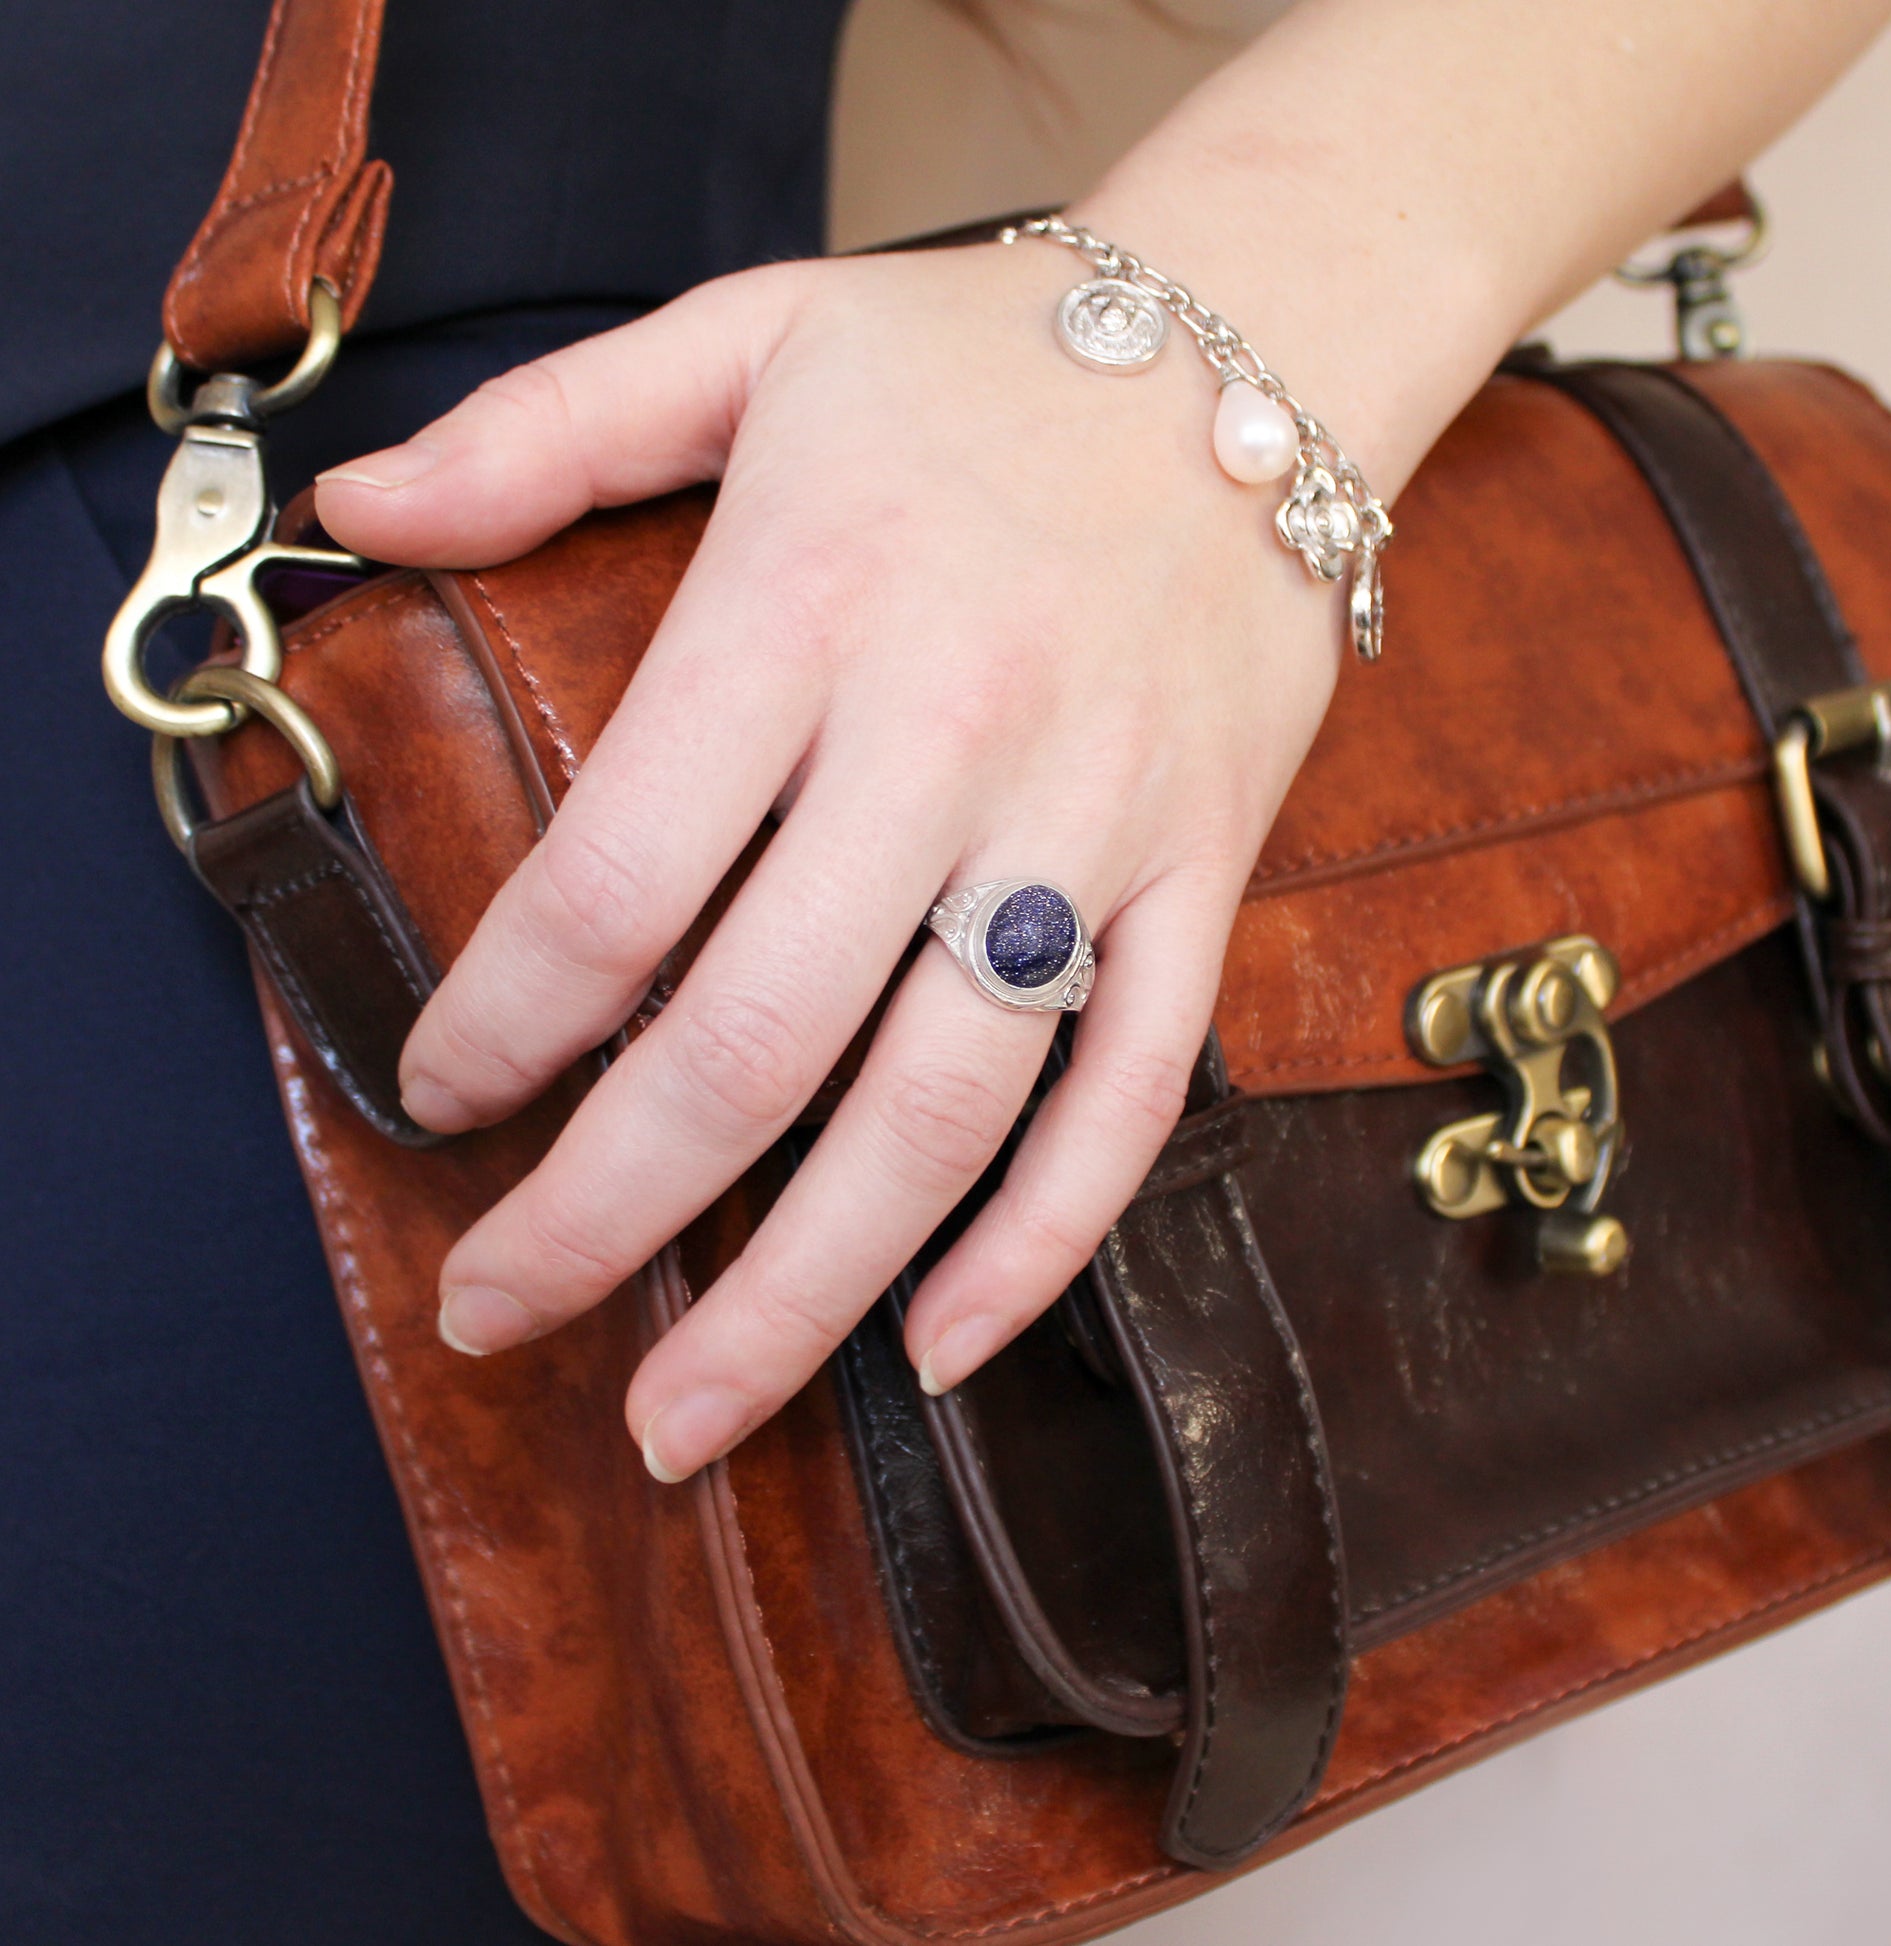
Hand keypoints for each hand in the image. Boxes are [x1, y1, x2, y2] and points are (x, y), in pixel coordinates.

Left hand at [314, 237, 1342, 1481]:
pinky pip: (1132, 1097)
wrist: (1263, 348)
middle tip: (505, 1313)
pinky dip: (1041, 1241)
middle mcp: (952, 740)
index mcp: (810, 608)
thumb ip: (543, 430)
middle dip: (609, 1214)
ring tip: (690, 1417)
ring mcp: (1096, 830)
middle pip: (760, 1041)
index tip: (441, 1098)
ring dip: (806, 1295)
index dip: (500, 1025)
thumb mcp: (749, 335)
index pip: (615, 879)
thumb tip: (363, 513)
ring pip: (942, 1115)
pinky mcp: (1203, 881)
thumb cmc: (987, 358)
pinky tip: (938, 1342)